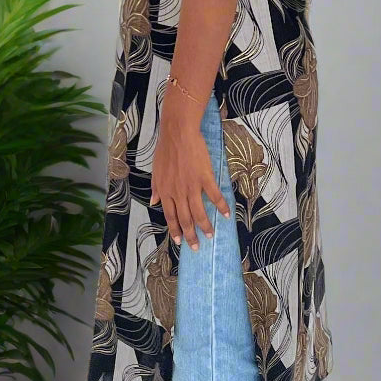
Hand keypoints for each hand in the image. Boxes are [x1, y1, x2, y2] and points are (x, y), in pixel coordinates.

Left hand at [150, 97, 230, 249]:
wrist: (178, 133)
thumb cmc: (166, 149)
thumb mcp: (156, 171)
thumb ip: (155, 188)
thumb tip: (153, 201)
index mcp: (165, 191)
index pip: (170, 216)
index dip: (175, 230)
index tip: (180, 241)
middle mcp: (177, 192)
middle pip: (185, 219)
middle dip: (191, 235)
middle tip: (196, 246)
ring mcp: (191, 186)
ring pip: (199, 212)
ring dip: (205, 226)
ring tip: (211, 235)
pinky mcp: (204, 178)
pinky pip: (214, 196)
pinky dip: (221, 206)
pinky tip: (227, 214)